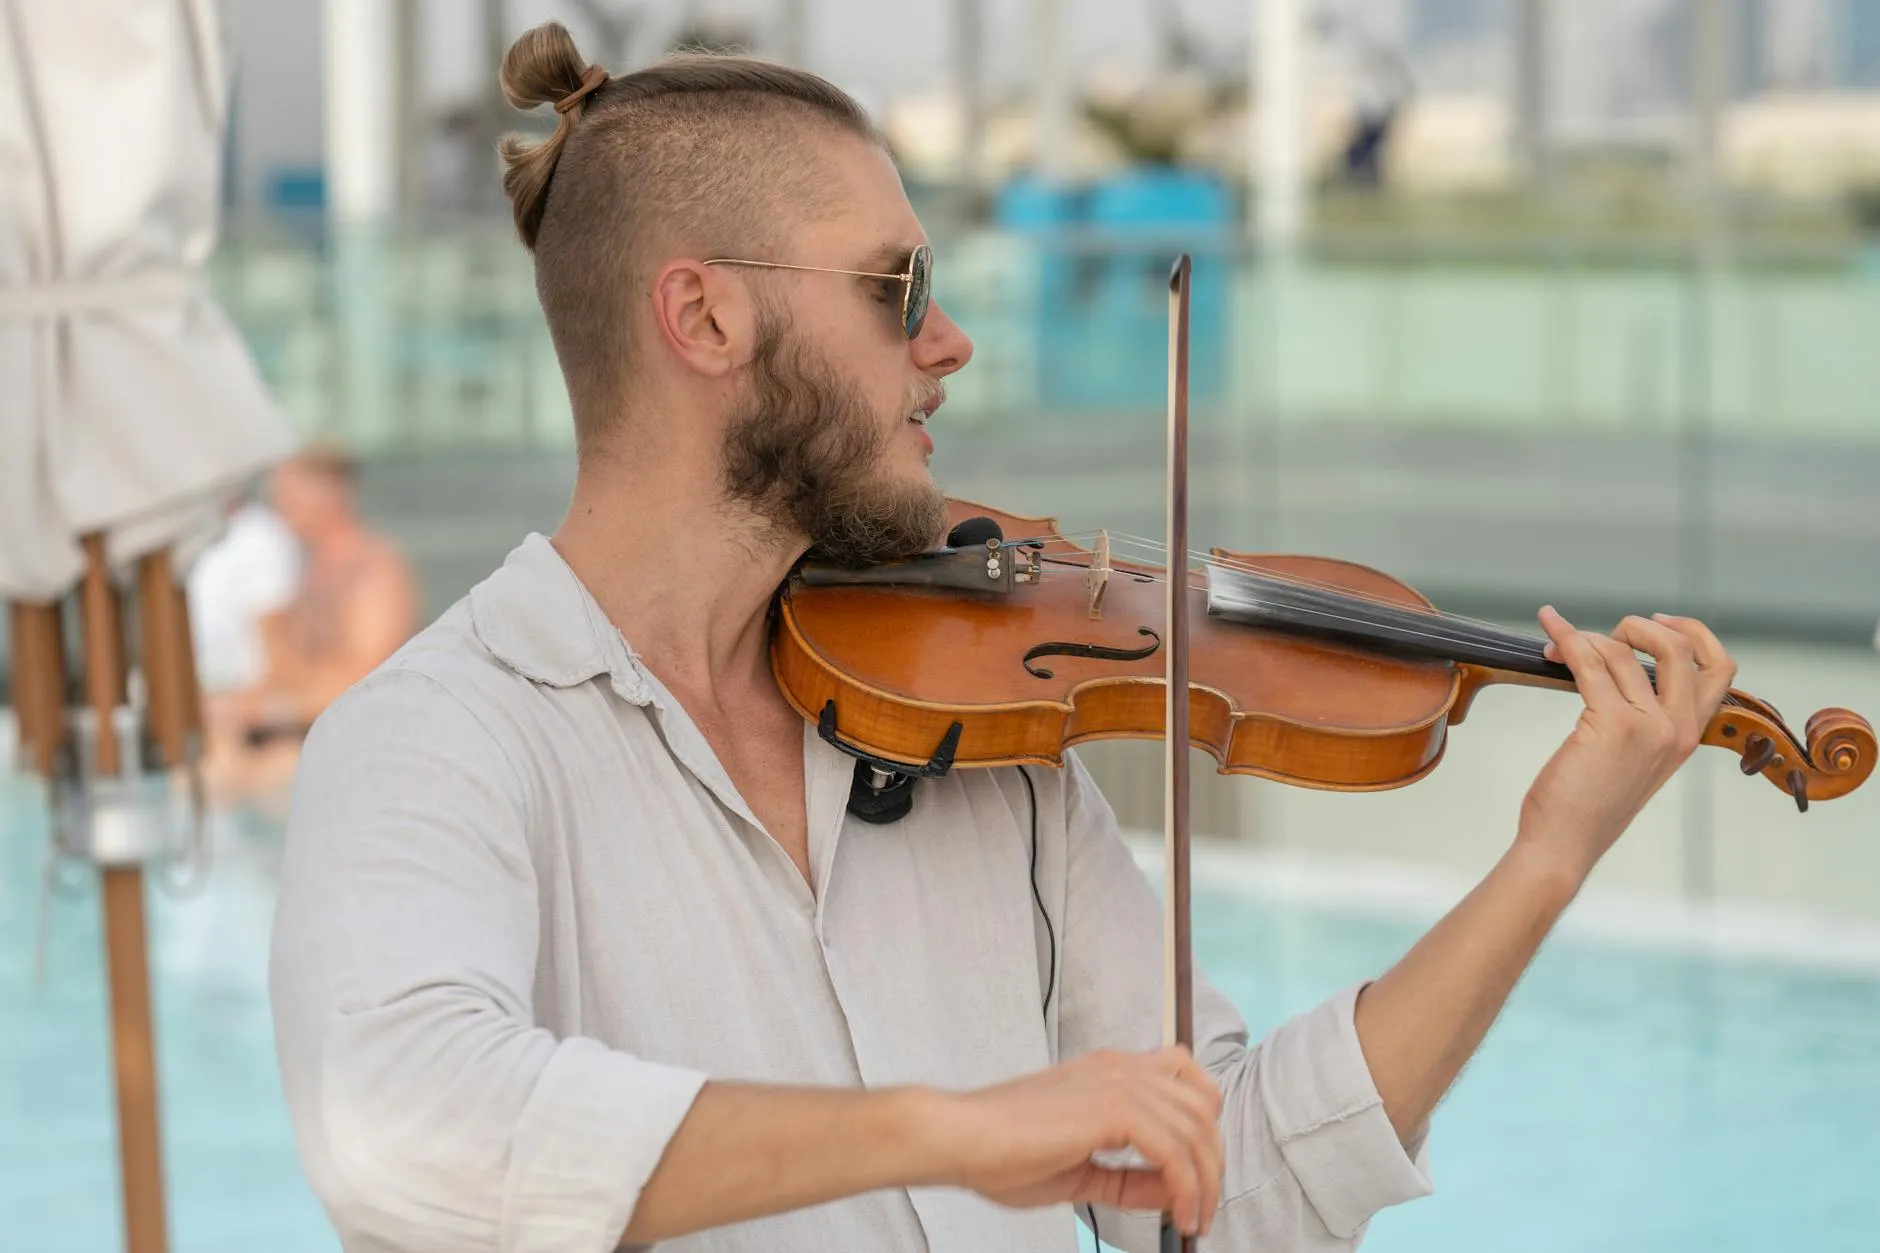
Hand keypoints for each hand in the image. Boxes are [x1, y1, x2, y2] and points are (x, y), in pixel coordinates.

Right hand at [928, 1046, 1223, 1237]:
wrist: (960, 1137)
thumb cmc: (1002, 1152)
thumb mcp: (1082, 1171)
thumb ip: (1130, 1177)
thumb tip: (1175, 1193)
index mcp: (1112, 1071)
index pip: (1187, 1080)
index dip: (1204, 1127)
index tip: (1198, 1177)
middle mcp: (1122, 1067)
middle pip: (1203, 1105)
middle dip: (1213, 1163)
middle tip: (1202, 1209)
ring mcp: (1119, 1082)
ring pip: (1196, 1128)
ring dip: (1206, 1182)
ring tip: (1195, 1220)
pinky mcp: (1113, 1107)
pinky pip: (1174, 1150)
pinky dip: (1187, 1188)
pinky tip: (1180, 1215)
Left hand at [1518, 607, 1736, 882]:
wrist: (1564, 844)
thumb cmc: (1587, 805)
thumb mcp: (1634, 759)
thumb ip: (1643, 718)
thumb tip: (1616, 663)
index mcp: (1689, 736)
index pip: (1720, 668)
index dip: (1694, 633)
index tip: (1658, 622)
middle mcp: (1678, 729)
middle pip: (1678, 648)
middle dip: (1638, 627)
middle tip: (1603, 634)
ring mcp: (1648, 726)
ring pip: (1623, 653)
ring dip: (1586, 638)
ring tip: (1557, 646)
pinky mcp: (1611, 724)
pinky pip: (1589, 662)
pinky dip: (1567, 638)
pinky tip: (1551, 627)